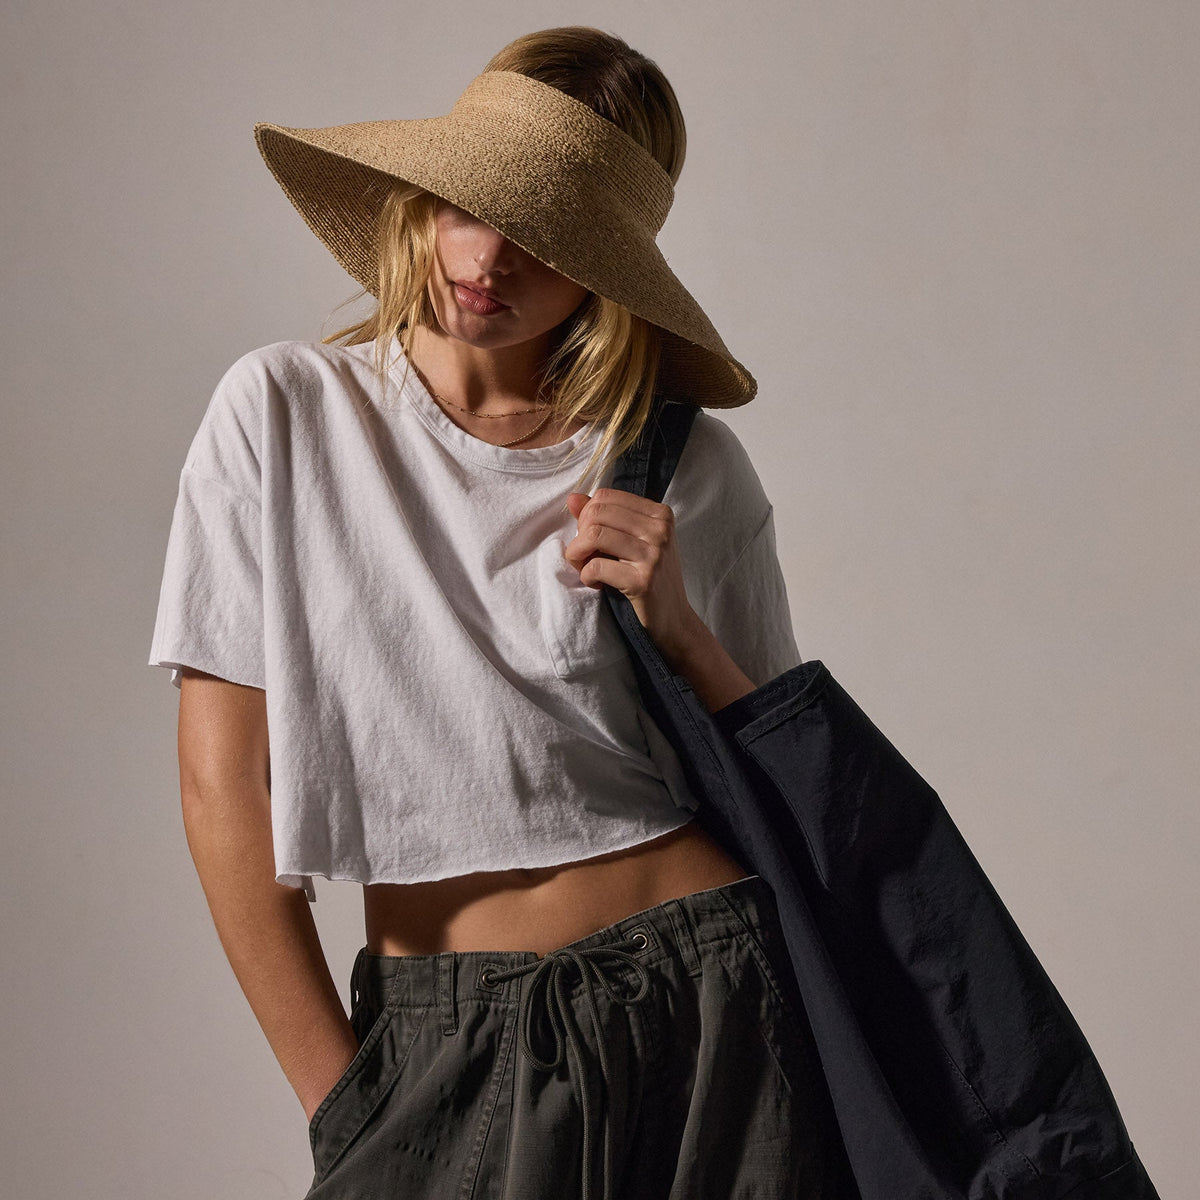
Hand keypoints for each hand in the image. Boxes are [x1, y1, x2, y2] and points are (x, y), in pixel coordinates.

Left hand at [563, 488, 703, 665]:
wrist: (674, 619)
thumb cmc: (651, 577)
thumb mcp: (633, 541)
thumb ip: (604, 518)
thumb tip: (572, 498)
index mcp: (660, 514)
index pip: (606, 496)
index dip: (586, 516)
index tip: (589, 538)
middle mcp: (660, 530)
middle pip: (597, 513)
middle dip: (579, 535)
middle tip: (583, 555)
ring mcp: (654, 554)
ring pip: (594, 535)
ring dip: (577, 555)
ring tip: (584, 568)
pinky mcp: (643, 580)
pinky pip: (596, 566)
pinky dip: (586, 576)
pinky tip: (596, 583)